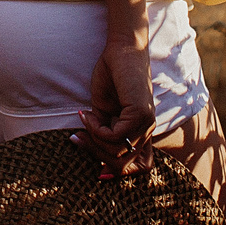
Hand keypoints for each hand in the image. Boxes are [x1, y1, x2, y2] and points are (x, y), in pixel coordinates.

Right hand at [78, 33, 156, 178]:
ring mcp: (146, 123)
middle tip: (77, 139)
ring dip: (95, 140)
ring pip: (118, 152)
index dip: (118, 174)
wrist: (121, 51)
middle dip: (96, 155)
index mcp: (142, 131)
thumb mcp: (104, 109)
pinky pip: (115, 136)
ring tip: (84, 120)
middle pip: (123, 163)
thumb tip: (90, 148)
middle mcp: (148, 130)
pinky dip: (97, 129)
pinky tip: (89, 114)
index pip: (140, 166)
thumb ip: (103, 131)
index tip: (97, 172)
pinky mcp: (140, 114)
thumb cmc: (112, 76)